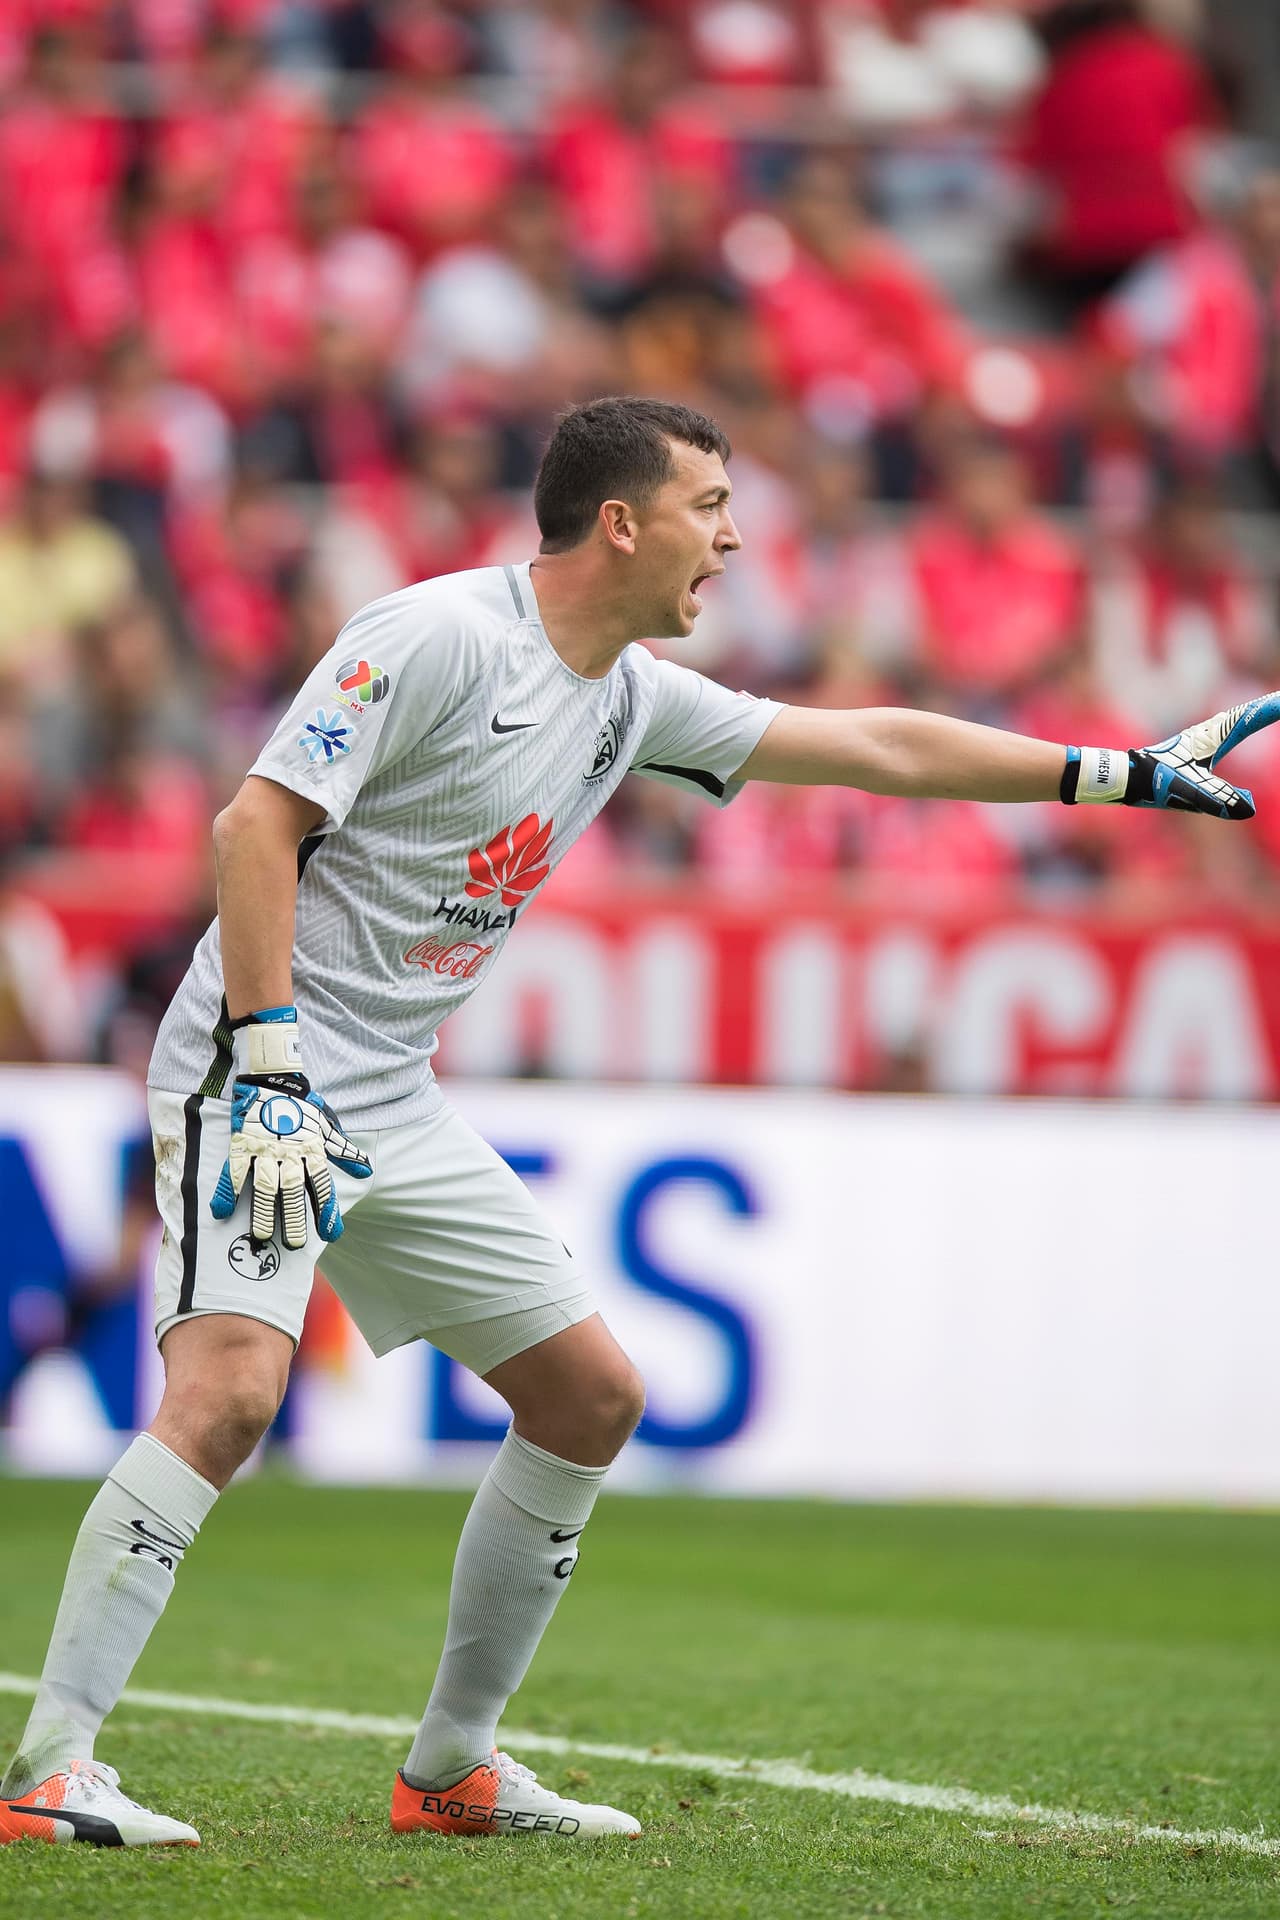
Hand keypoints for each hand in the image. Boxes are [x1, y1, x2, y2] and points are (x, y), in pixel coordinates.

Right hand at [208, 1008, 370, 1249]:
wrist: (274, 1077)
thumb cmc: (303, 1105)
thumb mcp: (328, 1127)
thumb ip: (344, 1152)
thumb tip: (366, 1171)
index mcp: (312, 1149)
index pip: (322, 1185)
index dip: (326, 1209)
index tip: (331, 1233)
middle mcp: (290, 1152)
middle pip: (293, 1190)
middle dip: (295, 1218)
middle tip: (295, 1244)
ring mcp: (264, 1149)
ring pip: (264, 1185)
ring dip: (264, 1211)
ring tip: (263, 1236)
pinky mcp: (241, 1143)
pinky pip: (233, 1171)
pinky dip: (227, 1191)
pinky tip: (222, 1211)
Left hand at [1063, 692, 1279, 818]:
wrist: (1126, 777)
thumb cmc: (1155, 781)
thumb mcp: (1189, 793)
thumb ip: (1218, 799)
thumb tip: (1247, 808)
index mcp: (1211, 738)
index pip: (1248, 718)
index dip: (1271, 709)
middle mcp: (1208, 733)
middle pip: (1246, 713)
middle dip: (1267, 708)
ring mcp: (1201, 739)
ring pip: (1235, 719)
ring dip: (1255, 713)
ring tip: (1272, 709)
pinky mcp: (1195, 748)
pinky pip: (1226, 730)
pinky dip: (1241, 723)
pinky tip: (1237, 728)